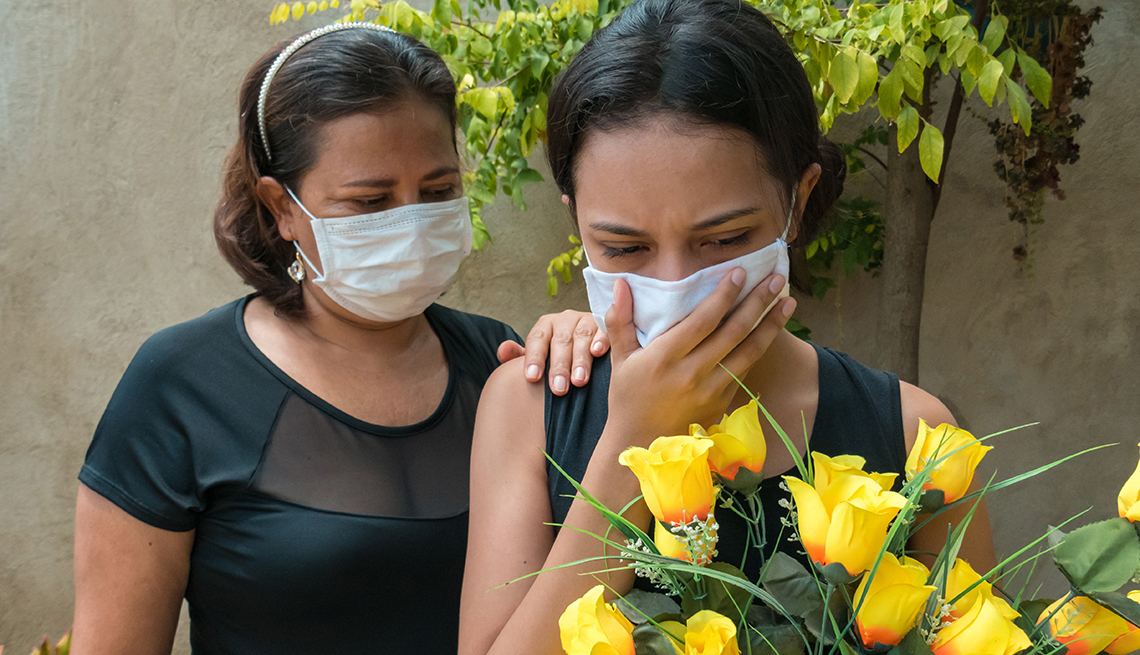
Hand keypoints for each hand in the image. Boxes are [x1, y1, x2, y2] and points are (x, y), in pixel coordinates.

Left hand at [497, 311, 610, 395]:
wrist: (587, 345)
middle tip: (558, 389)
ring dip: (580, 359)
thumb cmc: (557, 357)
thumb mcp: (538, 357)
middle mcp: (565, 319)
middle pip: (560, 340)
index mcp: (545, 325)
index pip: (537, 339)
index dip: (534, 358)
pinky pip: (604, 330)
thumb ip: (519, 356)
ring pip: (582, 336)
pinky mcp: (606, 325)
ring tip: (578, 381)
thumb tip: (503, 351)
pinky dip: (601, 340)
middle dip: (559, 365)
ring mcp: (586, 320)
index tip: (532, 377)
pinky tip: (598, 353)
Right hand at [602, 269, 793, 444]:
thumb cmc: (628, 396)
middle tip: (777, 278)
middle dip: (758, 302)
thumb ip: (620, 319)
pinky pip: (745, 369)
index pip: (703, 320)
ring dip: (772, 325)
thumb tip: (621, 283)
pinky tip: (773, 329)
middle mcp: (692, 373)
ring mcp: (711, 390)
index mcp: (665, 357)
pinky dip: (761, 347)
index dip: (724, 294)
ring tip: (789, 301)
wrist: (642, 443)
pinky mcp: (722, 401)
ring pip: (749, 352)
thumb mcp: (619, 358)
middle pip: (734, 332)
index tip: (739, 272)